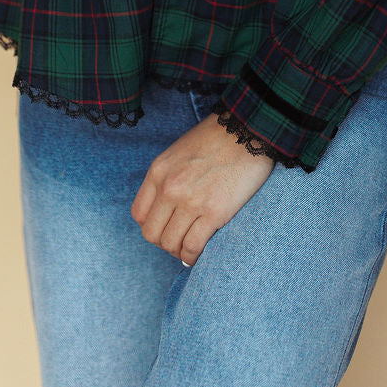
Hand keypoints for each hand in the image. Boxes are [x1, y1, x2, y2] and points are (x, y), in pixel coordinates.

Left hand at [130, 112, 275, 265]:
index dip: (151, 225)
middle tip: (178, 240)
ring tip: (188, 248)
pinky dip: (192, 256)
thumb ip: (167, 177)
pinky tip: (198, 254)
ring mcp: (191, 202)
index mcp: (158, 171)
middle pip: (152, 234)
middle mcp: (170, 188)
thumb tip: (166, 208)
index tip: (164, 227)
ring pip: (171, 244)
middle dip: (163, 242)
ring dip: (178, 251)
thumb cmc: (216, 139)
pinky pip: (193, 246)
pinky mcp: (214, 213)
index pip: (139, 214)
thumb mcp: (178, 152)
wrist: (247, 130)